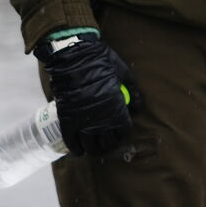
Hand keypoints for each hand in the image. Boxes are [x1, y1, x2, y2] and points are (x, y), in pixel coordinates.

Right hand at [35, 29, 134, 155]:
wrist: (72, 55)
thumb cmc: (100, 61)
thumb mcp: (123, 73)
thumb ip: (132, 91)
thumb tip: (137, 107)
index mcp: (117, 110)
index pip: (123, 132)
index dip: (121, 133)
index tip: (117, 132)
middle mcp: (102, 121)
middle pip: (107, 142)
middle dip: (107, 143)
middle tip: (103, 141)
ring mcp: (83, 121)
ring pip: (90, 145)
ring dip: (92, 148)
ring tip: (91, 147)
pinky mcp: (67, 119)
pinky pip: (71, 140)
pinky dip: (75, 148)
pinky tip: (78, 151)